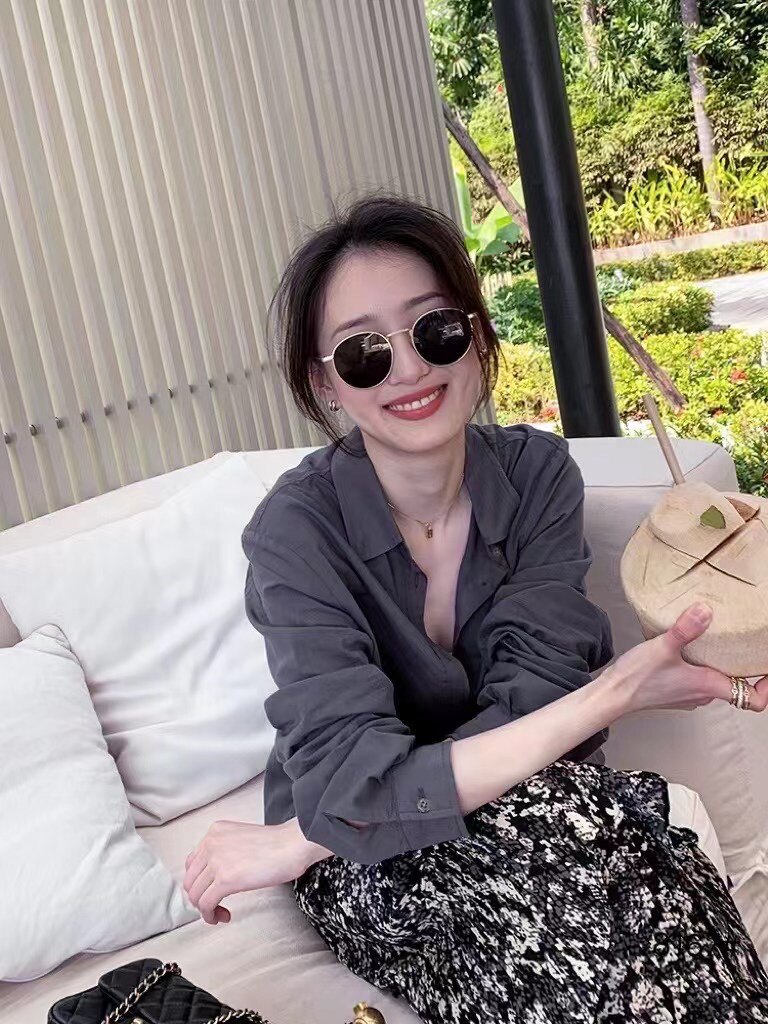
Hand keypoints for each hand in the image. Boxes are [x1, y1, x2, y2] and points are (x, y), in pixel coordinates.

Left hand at [183, 817, 312, 924]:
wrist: (292, 845)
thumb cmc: (278, 844)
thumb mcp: (243, 839)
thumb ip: (226, 851)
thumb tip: (218, 875)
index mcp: (215, 832)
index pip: (192, 862)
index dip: (199, 882)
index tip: (209, 890)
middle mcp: (211, 844)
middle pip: (191, 880)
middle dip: (200, 897)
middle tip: (215, 905)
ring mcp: (216, 861)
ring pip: (196, 895)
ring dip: (206, 909)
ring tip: (220, 913)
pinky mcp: (224, 879)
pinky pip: (206, 904)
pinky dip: (210, 915)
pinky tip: (223, 916)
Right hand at [607, 601, 767, 715]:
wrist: (613, 696)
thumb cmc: (637, 679)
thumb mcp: (662, 648)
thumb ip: (686, 629)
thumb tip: (706, 610)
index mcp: (709, 686)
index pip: (753, 700)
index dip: (767, 687)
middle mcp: (703, 695)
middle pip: (738, 687)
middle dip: (745, 668)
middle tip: (747, 646)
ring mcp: (689, 695)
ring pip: (717, 683)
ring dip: (722, 667)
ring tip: (718, 644)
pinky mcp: (675, 692)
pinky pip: (699, 681)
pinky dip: (702, 668)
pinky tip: (689, 652)